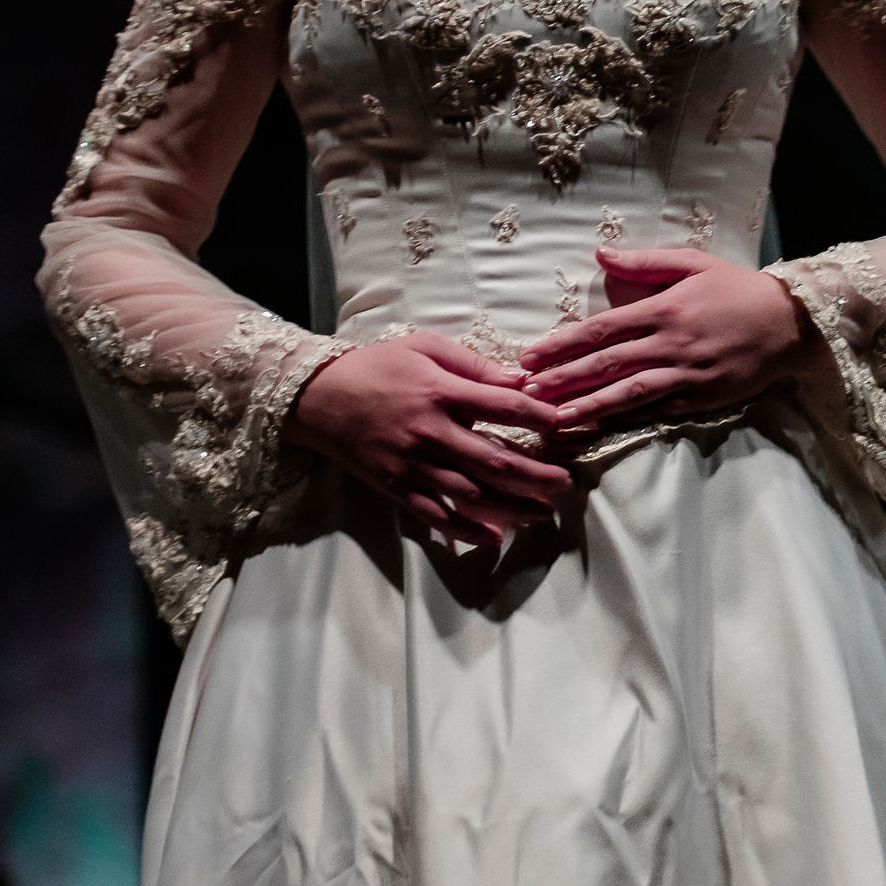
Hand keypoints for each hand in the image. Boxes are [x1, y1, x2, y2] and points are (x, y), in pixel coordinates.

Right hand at [285, 334, 575, 542]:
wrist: (319, 399)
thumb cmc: (377, 367)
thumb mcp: (425, 347)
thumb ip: (473, 365)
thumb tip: (517, 380)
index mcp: (440, 393)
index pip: (503, 407)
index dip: (539, 417)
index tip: (565, 424)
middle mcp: (431, 432)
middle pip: (495, 459)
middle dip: (536, 474)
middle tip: (566, 483)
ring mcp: (413, 465)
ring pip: (471, 493)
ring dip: (511, 506)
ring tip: (543, 512)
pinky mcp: (396, 487)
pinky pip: (435, 514)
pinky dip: (464, 530)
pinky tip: (492, 537)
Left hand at [517, 247, 820, 426]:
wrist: (792, 323)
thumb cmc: (739, 289)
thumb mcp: (694, 262)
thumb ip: (645, 261)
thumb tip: (600, 253)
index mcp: (664, 308)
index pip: (601, 329)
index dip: (562, 344)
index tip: (530, 355)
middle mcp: (670, 343)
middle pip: (606, 364)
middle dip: (562, 379)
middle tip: (525, 392)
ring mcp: (685, 375)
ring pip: (627, 392)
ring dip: (587, 406)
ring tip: (554, 418)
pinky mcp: (701, 398)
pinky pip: (656, 410)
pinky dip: (626, 419)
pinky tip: (600, 426)